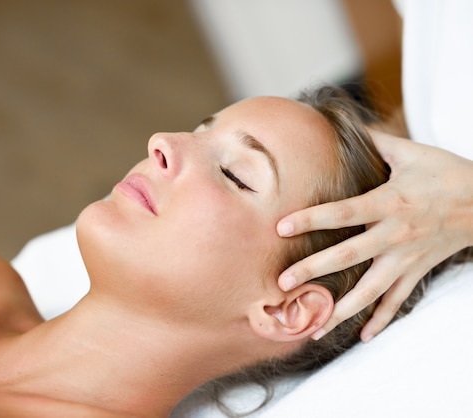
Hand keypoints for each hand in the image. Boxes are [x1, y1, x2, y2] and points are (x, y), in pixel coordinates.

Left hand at [276, 130, 472, 341]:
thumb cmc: (445, 173)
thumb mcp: (410, 152)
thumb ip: (374, 142)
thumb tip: (339, 125)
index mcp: (390, 202)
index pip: (344, 213)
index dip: (312, 219)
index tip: (282, 227)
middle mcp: (396, 234)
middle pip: (350, 256)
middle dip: (315, 270)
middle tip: (283, 284)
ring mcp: (407, 258)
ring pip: (371, 290)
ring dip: (342, 309)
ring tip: (314, 327)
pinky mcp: (417, 271)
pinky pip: (397, 301)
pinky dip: (381, 320)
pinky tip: (362, 337)